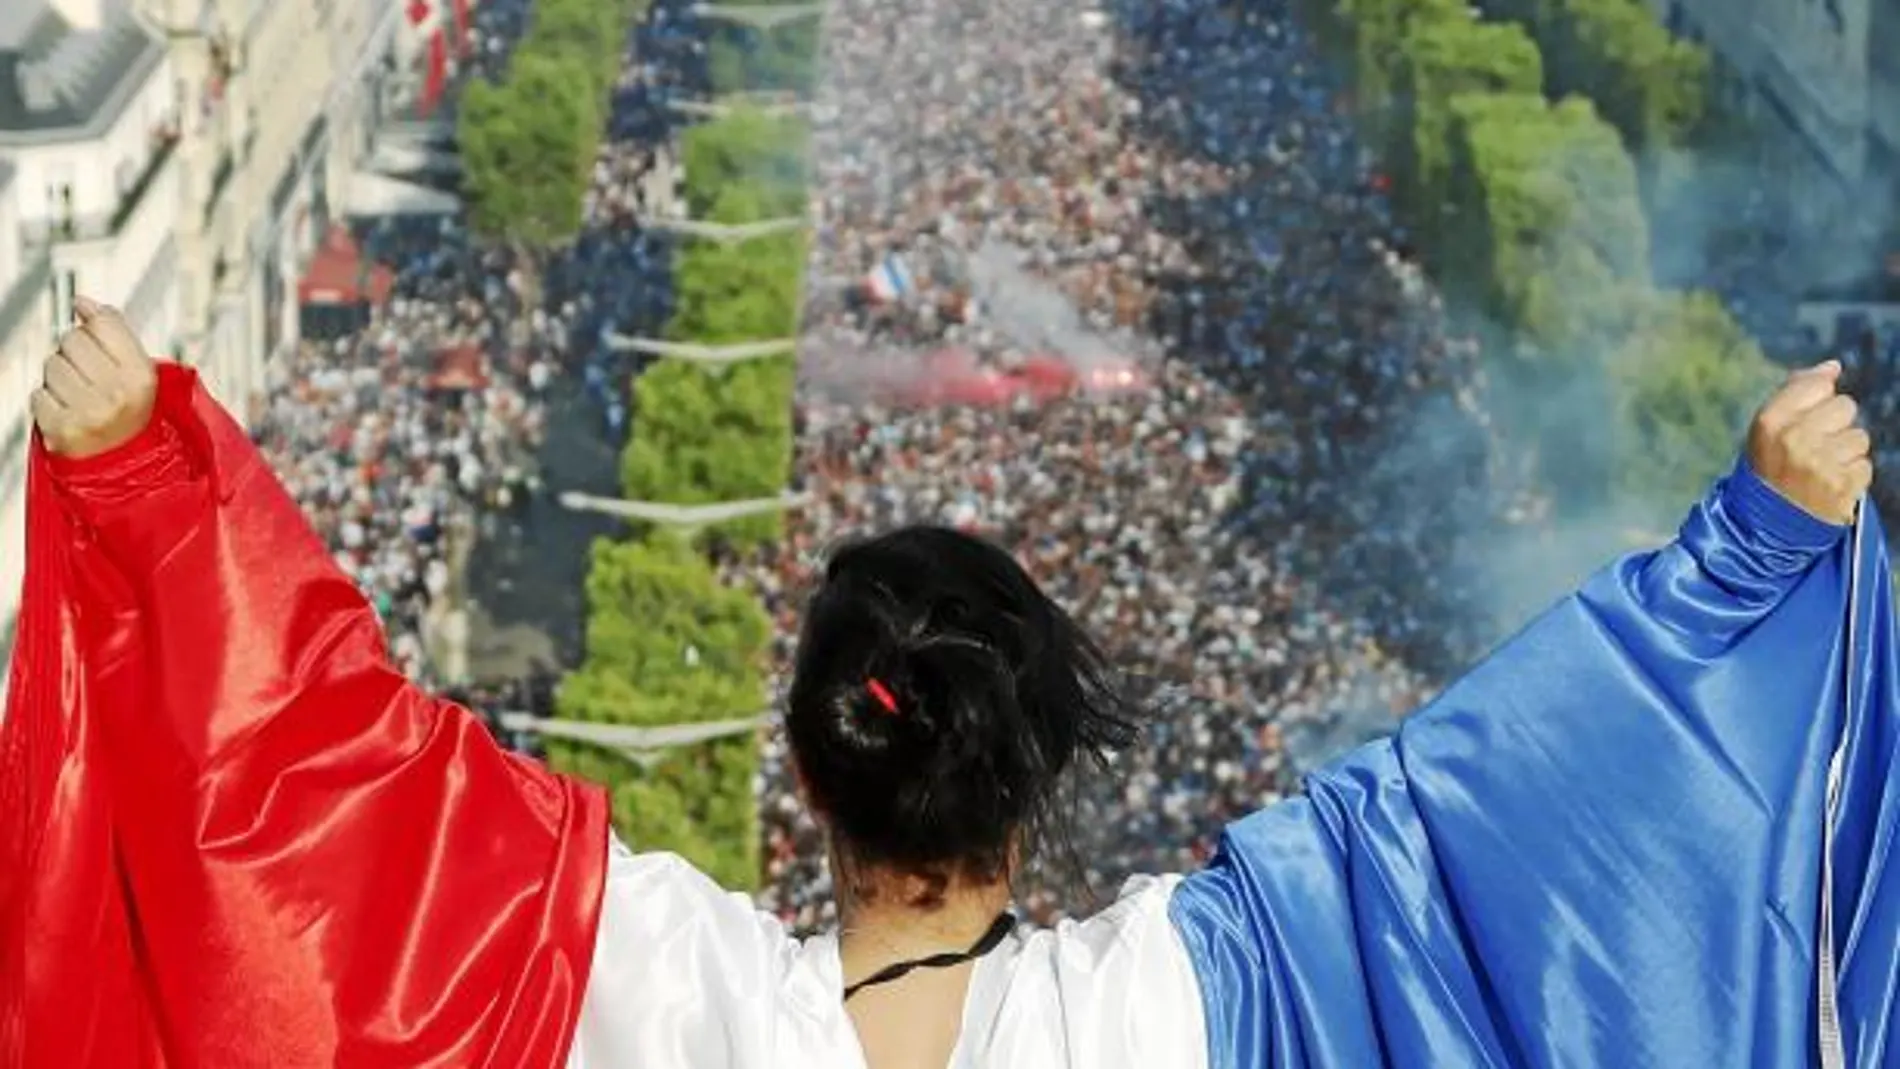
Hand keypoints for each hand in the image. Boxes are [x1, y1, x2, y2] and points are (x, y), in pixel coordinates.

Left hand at [30, 296, 158, 458]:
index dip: (93, 325)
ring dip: (59, 378)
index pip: (102, 323)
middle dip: (76, 354)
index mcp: (140, 376)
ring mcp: (87, 412)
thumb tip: (83, 302)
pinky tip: (68, 412)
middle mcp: (115, 394)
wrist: (127, 466)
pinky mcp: (60, 428)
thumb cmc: (130, 414)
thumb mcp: (138, 371)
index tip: (93, 331)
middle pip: (72, 340)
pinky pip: (38, 395)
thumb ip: (113, 332)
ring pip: (50, 365)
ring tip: (79, 396)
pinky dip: (48, 402)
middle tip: (91, 377)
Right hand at [1746, 361, 1872, 524]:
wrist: (1764, 523)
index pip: (1819, 384)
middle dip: (1836, 424)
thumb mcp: (1768, 427)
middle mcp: (1794, 439)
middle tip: (1816, 446)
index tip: (1806, 418)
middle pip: (1846, 406)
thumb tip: (1833, 367)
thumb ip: (1796, 391)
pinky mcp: (1842, 485)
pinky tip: (1831, 483)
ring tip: (1823, 467)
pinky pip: (1865, 465)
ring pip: (1859, 437)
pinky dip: (1852, 475)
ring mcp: (1819, 463)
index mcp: (1770, 421)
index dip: (1817, 400)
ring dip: (1846, 452)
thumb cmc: (1770, 466)